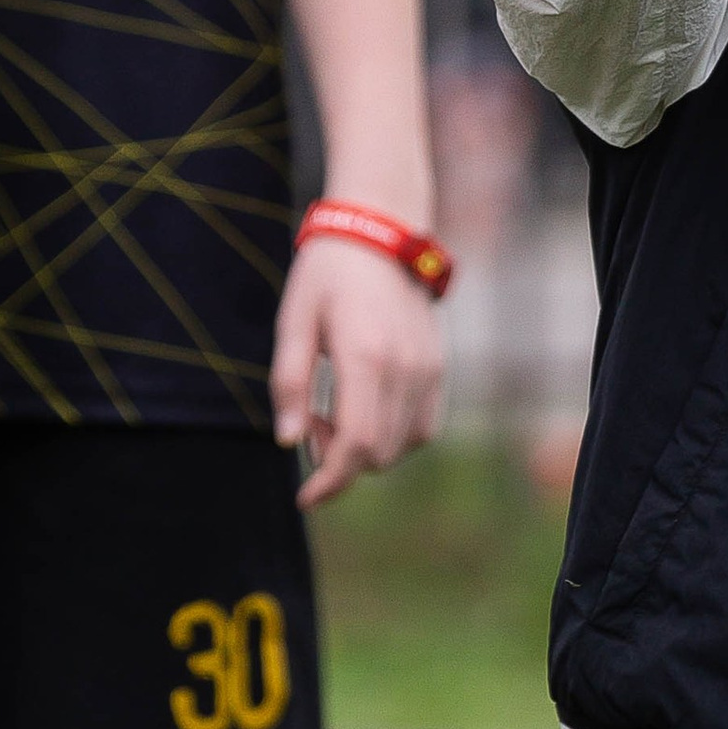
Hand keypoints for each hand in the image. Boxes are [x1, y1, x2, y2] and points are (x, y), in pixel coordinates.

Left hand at [270, 232, 445, 509]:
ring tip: (336, 408)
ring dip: (366, 448)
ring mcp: (427, 368)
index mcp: (365, 356)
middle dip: (339, 460)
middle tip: (312, 420)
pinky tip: (367, 408)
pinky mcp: (438, 367)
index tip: (305, 497)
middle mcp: (404, 368)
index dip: (330, 481)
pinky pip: (423, 427)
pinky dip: (394, 436)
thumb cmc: (326, 274)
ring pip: (403, 446)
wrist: (379, 231)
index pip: (356, 445)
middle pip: (378, 453)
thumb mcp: (293, 322)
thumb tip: (289, 442)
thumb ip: (290, 383)